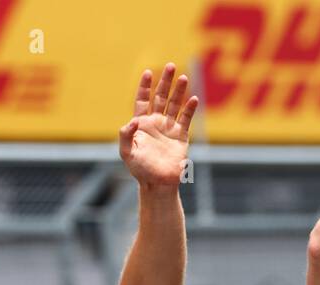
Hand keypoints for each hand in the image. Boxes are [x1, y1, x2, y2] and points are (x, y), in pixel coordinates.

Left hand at [119, 63, 198, 188]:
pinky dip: (190, 109)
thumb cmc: (139, 170)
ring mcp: (169, 128)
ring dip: (179, 91)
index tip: (148, 72)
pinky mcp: (181, 136)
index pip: (143, 100)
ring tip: (184, 77)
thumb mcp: (126, 152)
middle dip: (165, 82)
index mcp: (142, 124)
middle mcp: (156, 123)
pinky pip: (186, 119)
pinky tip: (193, 99)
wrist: (157, 184)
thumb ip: (126, 135)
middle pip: (161, 97)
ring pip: (175, 105)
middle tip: (171, 66)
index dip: (145, 86)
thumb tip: (134, 120)